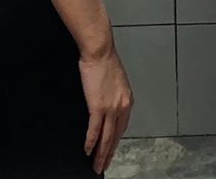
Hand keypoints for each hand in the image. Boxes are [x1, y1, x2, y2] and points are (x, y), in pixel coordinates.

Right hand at [78, 46, 133, 173]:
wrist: (99, 51)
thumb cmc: (104, 60)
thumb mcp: (115, 80)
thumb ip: (114, 95)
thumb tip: (108, 102)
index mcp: (127, 100)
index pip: (122, 127)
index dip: (115, 141)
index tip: (111, 150)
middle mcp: (122, 107)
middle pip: (115, 136)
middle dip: (109, 153)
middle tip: (104, 165)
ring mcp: (110, 108)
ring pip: (106, 138)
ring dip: (101, 154)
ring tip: (96, 165)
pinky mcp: (98, 107)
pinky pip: (94, 130)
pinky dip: (91, 142)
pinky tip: (88, 150)